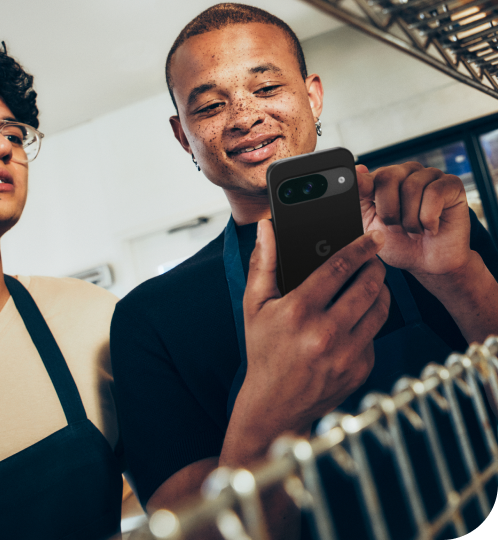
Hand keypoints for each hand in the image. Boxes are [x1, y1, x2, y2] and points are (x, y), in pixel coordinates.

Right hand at [222, 221, 389, 463]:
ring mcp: (346, 354)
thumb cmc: (263, 350)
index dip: (359, 248)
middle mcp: (324, 332)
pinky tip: (357, 318)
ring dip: (380, 290)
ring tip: (372, 283)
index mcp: (298, 311)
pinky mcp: (360, 369)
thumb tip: (266, 229)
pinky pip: (375, 335)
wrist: (274, 406)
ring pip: (379, 309)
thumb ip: (263, 263)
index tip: (372, 238)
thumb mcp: (255, 306)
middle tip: (374, 260)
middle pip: (367, 286)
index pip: (338, 268)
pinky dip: (370, 321)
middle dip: (375, 267)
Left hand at [356, 162, 470, 275]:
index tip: (360, 194)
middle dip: (388, 211)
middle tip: (396, 229)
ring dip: (409, 219)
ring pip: (411, 187)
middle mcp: (406, 172)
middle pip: (387, 177)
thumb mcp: (370, 224)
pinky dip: (428, 218)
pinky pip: (434, 193)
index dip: (362, 185)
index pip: (368, 176)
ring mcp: (430, 175)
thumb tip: (357, 169)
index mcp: (383, 179)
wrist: (429, 264)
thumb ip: (360, 199)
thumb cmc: (399, 243)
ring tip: (414, 231)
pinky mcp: (452, 184)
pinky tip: (431, 229)